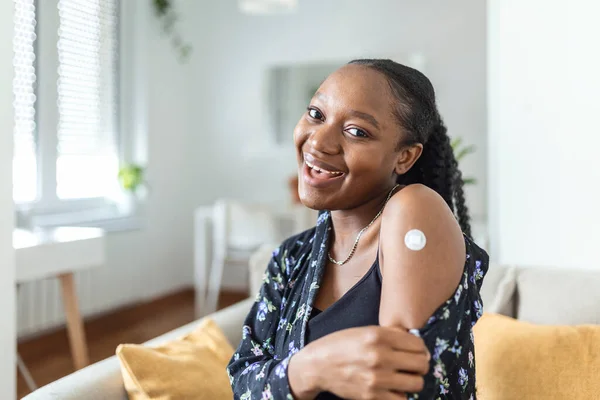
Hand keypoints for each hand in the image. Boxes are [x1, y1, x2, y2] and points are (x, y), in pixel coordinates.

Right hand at [288, 326, 429, 399]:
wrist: (317, 366)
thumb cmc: (340, 345)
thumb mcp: (364, 331)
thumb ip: (389, 336)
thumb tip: (417, 345)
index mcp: (378, 336)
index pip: (418, 344)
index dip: (419, 348)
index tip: (414, 351)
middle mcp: (380, 356)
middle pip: (421, 364)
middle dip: (419, 364)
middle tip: (411, 365)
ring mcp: (377, 378)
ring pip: (416, 383)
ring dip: (412, 380)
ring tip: (403, 377)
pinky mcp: (372, 397)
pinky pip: (402, 399)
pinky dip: (400, 395)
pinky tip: (392, 388)